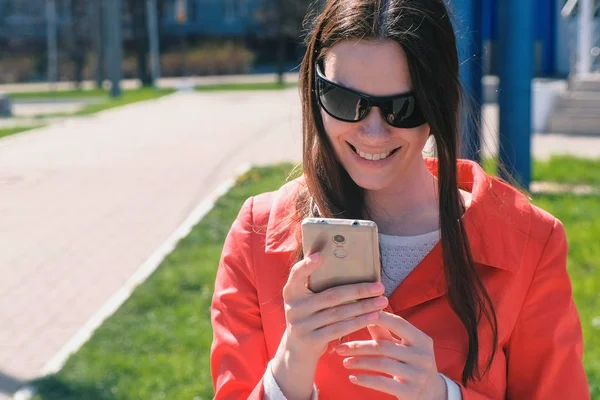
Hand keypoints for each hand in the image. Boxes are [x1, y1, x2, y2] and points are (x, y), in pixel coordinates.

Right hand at [271, 252, 388, 398]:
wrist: (296, 348)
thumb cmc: (308, 315)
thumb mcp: (305, 299)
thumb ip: (315, 284)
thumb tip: (342, 261)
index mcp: (291, 291)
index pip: (297, 274)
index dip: (307, 265)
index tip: (321, 256)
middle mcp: (294, 307)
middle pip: (331, 295)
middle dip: (358, 290)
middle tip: (379, 286)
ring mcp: (302, 324)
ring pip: (339, 313)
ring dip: (363, 307)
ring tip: (382, 301)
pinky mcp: (311, 339)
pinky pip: (339, 329)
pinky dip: (358, 322)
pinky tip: (373, 317)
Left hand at [335, 312, 446, 399]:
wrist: (432, 394)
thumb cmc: (412, 364)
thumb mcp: (405, 347)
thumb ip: (386, 333)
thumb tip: (366, 312)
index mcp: (421, 340)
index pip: (398, 323)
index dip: (378, 317)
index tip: (355, 314)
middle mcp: (422, 355)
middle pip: (384, 346)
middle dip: (359, 346)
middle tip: (340, 346)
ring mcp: (417, 374)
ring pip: (382, 364)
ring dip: (359, 362)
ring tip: (344, 361)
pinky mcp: (410, 392)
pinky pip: (383, 383)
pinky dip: (365, 380)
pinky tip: (353, 378)